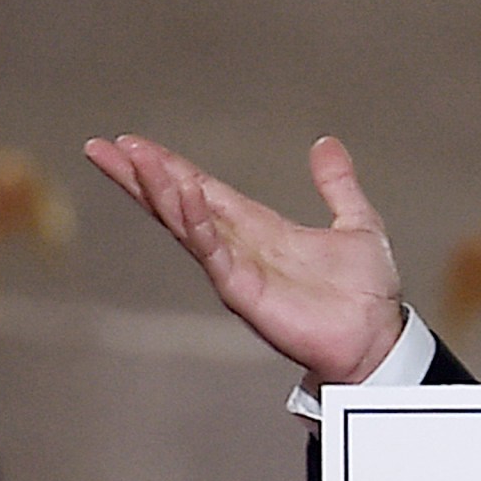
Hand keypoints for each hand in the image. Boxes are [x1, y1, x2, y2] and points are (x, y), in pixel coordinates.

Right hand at [83, 134, 405, 388]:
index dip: (168, 167)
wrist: (378, 337)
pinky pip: (214, 252)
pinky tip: (182, 197)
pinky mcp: (244, 292)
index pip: (201, 190)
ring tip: (132, 160)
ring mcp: (237, 269)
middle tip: (102, 148)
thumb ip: (337, 184)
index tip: (131, 144)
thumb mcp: (356, 222)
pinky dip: (198, 224)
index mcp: (259, 228)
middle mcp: (239, 247)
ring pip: (187, 224)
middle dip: (141, 176)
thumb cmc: (365, 292)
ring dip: (160, 191)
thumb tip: (326, 143)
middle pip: (177, 204)